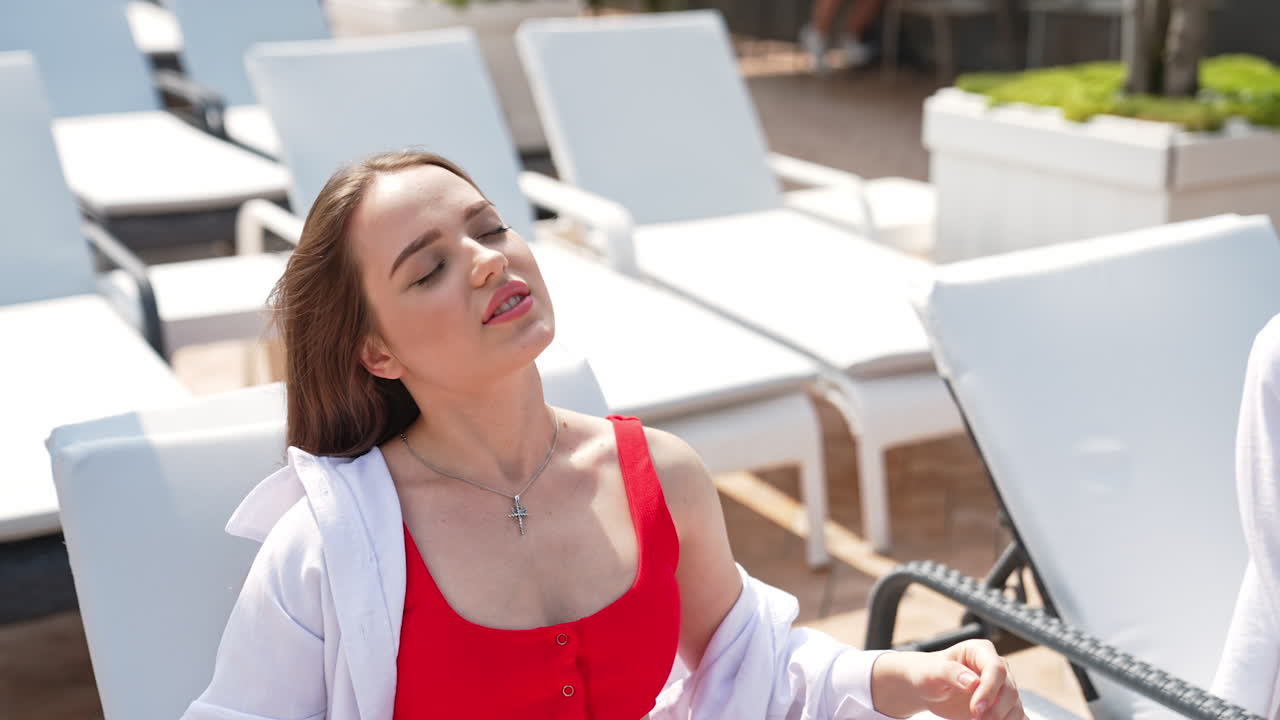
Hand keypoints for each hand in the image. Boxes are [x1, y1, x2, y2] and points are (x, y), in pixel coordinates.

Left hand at [871, 640, 1024, 719]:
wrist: (927, 687)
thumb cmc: (928, 673)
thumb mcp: (933, 671)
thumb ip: (951, 672)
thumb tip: (973, 681)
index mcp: (980, 651)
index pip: (996, 669)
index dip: (989, 690)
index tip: (976, 709)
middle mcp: (996, 667)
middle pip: (1010, 690)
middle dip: (995, 710)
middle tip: (974, 719)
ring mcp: (1001, 686)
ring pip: (1015, 706)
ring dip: (1001, 719)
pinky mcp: (1002, 704)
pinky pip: (1014, 716)